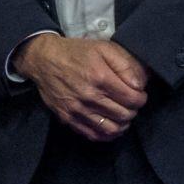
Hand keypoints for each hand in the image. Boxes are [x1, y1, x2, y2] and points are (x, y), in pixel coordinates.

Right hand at [13, 34, 147, 141]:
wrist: (43, 59)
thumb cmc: (76, 53)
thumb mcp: (104, 48)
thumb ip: (126, 64)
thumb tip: (140, 85)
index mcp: (100, 77)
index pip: (133, 99)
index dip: (141, 98)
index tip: (138, 94)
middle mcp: (89, 96)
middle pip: (124, 115)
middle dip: (132, 110)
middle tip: (129, 103)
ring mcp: (77, 109)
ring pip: (111, 129)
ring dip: (122, 124)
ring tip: (121, 115)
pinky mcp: (67, 118)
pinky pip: (93, 135)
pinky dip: (106, 134)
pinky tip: (109, 125)